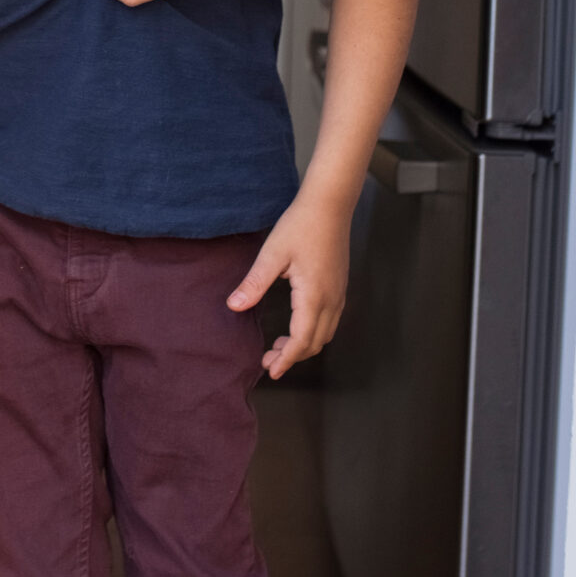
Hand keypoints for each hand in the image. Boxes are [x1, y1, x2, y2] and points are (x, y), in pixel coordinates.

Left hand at [227, 188, 352, 379]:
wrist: (330, 204)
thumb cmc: (301, 225)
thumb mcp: (272, 254)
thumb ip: (254, 283)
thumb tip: (235, 306)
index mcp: (313, 296)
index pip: (300, 341)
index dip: (285, 360)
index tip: (270, 372)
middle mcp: (331, 300)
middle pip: (314, 343)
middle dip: (292, 357)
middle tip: (267, 359)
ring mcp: (339, 294)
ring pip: (325, 334)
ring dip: (303, 345)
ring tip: (279, 345)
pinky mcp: (340, 286)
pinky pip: (330, 321)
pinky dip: (313, 332)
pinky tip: (297, 324)